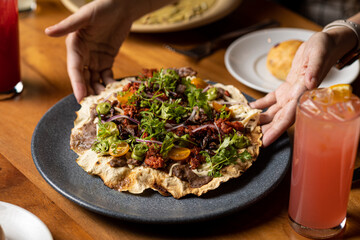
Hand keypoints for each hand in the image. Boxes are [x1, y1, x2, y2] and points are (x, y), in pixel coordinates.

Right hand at [45, 0, 135, 101]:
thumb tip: (47, 32)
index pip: (74, 69)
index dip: (77, 84)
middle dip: (88, 92)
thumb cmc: (101, 7)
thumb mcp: (85, 16)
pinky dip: (109, 84)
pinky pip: (106, 76)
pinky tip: (114, 93)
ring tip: (106, 102)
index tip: (80, 97)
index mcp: (74, 46)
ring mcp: (95, 59)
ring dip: (99, 91)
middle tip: (94, 106)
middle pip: (84, 78)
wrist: (121, 7)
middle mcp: (83, 55)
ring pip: (95, 79)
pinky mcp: (107, 60)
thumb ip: (68, 26)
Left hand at [250, 30, 353, 146]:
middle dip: (265, 131)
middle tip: (251, 141)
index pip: (289, 116)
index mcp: (304, 93)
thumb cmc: (325, 48)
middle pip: (279, 119)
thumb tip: (310, 82)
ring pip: (273, 112)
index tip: (266, 141)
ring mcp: (290, 93)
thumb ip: (315, 69)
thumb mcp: (319, 55)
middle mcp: (296, 97)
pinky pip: (271, 99)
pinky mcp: (286, 87)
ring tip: (246, 127)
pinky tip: (249, 107)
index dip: (277, 130)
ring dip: (260, 120)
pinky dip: (260, 104)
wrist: (326, 43)